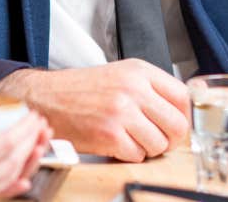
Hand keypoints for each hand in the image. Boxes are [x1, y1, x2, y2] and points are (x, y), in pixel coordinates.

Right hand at [0, 59, 188, 161]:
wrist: (44, 98)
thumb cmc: (79, 90)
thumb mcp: (119, 75)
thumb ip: (149, 88)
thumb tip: (179, 111)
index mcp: (138, 71)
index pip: (182, 97)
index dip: (183, 116)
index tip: (175, 125)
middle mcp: (133, 88)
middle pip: (177, 124)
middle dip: (169, 139)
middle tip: (156, 139)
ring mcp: (122, 112)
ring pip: (159, 144)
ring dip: (147, 148)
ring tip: (129, 139)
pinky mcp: (110, 134)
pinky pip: (137, 156)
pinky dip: (128, 156)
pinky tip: (115, 144)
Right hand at [0, 111, 50, 201]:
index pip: (5, 144)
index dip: (23, 128)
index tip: (32, 114)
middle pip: (13, 162)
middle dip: (31, 141)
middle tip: (40, 125)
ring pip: (9, 181)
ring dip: (29, 161)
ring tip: (38, 143)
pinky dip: (14, 187)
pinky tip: (23, 179)